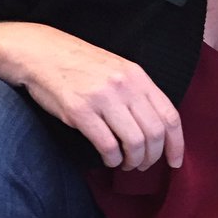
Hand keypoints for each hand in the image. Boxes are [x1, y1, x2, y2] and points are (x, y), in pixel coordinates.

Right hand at [2, 24, 183, 170]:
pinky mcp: (80, 111)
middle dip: (152, 158)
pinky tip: (109, 159)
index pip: (170, 116)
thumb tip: (157, 130)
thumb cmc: (79, 65)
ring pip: (134, 142)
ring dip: (133, 161)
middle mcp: (124, 86)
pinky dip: (112, 159)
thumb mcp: (117, 71)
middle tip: (142, 165)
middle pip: (154, 134)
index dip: (176, 145)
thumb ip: (138, 94)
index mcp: (138, 77)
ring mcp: (102, 98)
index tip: (175, 162)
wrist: (40, 52)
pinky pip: (107, 145)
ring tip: (126, 164)